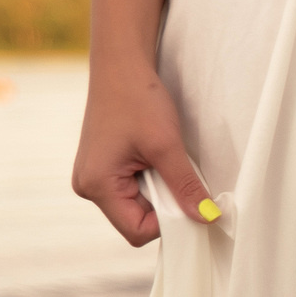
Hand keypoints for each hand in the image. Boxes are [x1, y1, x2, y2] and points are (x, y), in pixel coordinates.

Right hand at [72, 61, 214, 246]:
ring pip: (136, 205)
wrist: (120, 65)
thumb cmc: (138, 99)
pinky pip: (131, 189)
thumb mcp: (167, 146)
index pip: (136, 231)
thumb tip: (207, 217)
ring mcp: (93, 176)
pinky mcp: (102, 167)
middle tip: (173, 170)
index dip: (167, 222)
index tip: (186, 198)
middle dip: (163, 204)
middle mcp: (87, 186)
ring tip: (160, 157)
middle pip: (136, 220)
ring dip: (158, 189)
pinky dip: (150, 179)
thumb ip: (185, 187)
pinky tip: (152, 156)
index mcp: (96, 185)